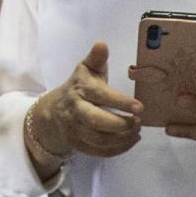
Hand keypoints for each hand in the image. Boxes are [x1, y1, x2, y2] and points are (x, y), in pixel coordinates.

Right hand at [29, 43, 142, 164]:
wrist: (55, 111)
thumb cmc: (80, 86)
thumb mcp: (86, 69)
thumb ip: (96, 59)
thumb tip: (102, 44)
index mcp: (80, 89)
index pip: (100, 96)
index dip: (120, 102)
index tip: (140, 107)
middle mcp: (75, 111)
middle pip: (96, 122)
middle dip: (120, 125)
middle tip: (139, 122)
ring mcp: (75, 130)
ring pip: (99, 140)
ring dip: (122, 139)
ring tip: (137, 131)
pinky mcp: (78, 144)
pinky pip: (99, 151)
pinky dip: (118, 149)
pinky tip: (131, 140)